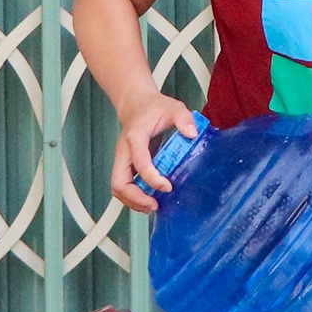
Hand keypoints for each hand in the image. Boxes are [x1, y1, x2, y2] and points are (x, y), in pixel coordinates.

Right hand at [110, 92, 198, 212]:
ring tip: (152, 207)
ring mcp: (122, 159)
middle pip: (119, 181)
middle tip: (154, 205)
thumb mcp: (173, 108)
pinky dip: (133, 197)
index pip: (139, 162)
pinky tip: (149, 200)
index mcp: (135, 137)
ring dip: (133, 201)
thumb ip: (184, 118)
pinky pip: (124, 186)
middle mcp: (124, 151)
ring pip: (118, 187)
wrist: (137, 104)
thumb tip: (192, 134)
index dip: (152, 178)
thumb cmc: (154, 108)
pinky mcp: (125, 165)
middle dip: (135, 198)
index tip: (168, 186)